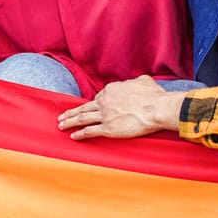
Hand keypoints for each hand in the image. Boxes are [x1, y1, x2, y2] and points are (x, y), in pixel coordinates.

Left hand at [57, 76, 183, 139]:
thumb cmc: (154, 96)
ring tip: (61, 125)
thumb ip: (137, 81)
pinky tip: (73, 136)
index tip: (91, 108)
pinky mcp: (107, 129)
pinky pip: (89, 131)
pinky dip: (80, 134)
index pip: (99, 97)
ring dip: (70, 121)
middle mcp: (104, 101)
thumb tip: (138, 81)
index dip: (94, 103)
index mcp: (111, 90)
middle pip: (84, 107)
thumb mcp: (144, 81)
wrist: (156, 109)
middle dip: (71, 112)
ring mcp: (104, 115)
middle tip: (62, 116)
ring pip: (82, 118)